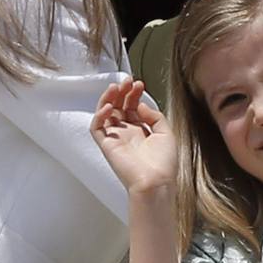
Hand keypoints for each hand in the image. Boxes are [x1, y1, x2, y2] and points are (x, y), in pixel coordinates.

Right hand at [91, 78, 177, 193]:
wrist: (156, 182)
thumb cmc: (163, 164)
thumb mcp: (166, 133)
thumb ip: (155, 116)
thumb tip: (141, 105)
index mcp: (141, 130)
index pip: (133, 106)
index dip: (134, 94)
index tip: (139, 84)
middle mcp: (127, 132)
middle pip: (119, 106)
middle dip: (122, 92)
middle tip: (127, 81)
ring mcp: (116, 138)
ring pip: (105, 113)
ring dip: (108, 98)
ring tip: (116, 87)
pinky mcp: (106, 145)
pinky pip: (96, 127)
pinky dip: (99, 115)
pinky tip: (109, 106)